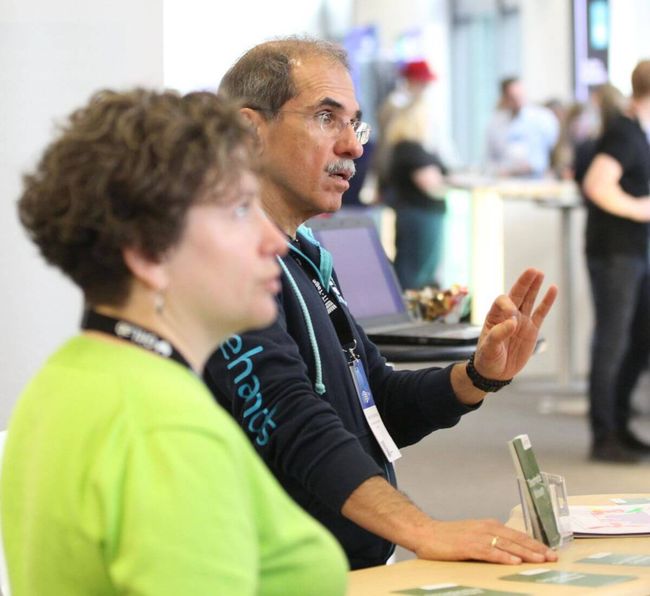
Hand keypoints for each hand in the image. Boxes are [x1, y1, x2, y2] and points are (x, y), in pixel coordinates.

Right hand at [415, 518, 557, 564]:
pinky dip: (504, 556)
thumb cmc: (448, 537)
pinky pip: (490, 552)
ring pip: (507, 544)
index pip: (517, 535)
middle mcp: (486, 528)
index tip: (549, 551)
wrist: (425, 532)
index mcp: (488, 525)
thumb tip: (509, 552)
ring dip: (525, 553)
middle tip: (552, 557)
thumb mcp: (473, 536)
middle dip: (536, 548)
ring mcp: (477, 536)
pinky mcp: (468, 546)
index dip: (534, 543)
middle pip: (516, 538)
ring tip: (541, 560)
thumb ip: (489, 542)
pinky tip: (514, 561)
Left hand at [475, 268, 556, 380]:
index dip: (508, 304)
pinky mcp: (531, 329)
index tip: (512, 315)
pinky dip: (547, 301)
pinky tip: (553, 289)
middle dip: (524, 283)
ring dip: (534, 287)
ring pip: (529, 300)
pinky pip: (541, 312)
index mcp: (494, 317)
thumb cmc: (487, 359)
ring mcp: (521, 321)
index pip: (502, 301)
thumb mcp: (489, 348)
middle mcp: (507, 316)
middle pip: (516, 294)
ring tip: (539, 273)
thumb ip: (498, 334)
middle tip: (532, 270)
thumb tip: (513, 322)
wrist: (495, 372)